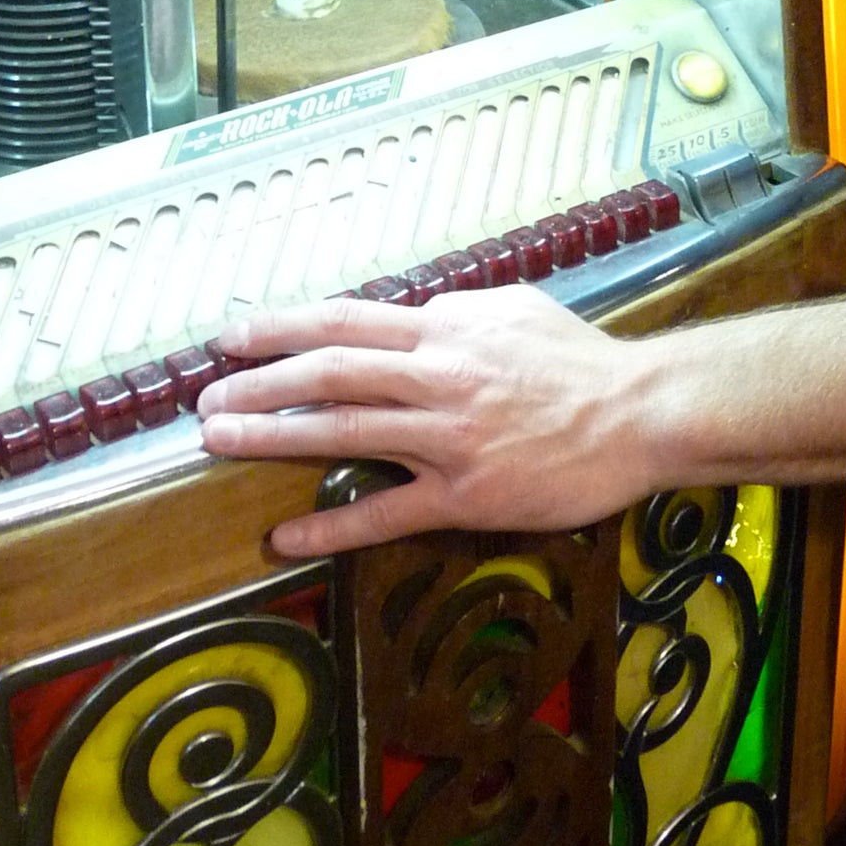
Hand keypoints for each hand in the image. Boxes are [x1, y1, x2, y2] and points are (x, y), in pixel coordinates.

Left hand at [197, 289, 657, 557]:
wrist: (640, 414)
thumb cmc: (581, 360)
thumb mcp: (515, 309)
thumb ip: (456, 313)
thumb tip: (411, 317)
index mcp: (447, 330)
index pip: (346, 321)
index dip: (281, 328)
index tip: (233, 336)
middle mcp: (438, 378)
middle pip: (329, 373)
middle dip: (258, 383)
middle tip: (206, 397)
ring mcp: (448, 439)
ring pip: (343, 432)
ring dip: (272, 436)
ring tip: (218, 440)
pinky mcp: (465, 495)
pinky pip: (384, 511)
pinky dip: (329, 524)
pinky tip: (284, 535)